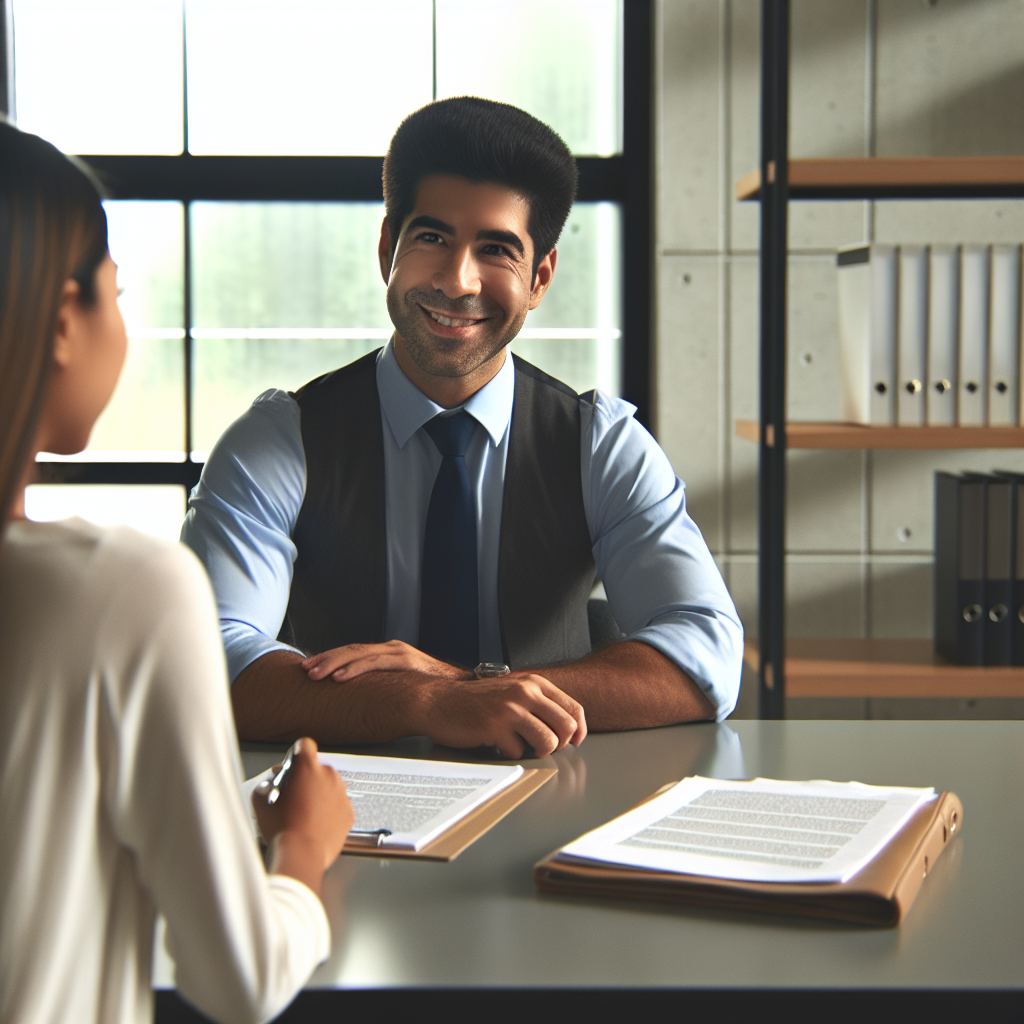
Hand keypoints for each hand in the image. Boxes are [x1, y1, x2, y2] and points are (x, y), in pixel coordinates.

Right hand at [253, 738, 353, 880]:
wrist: (301, 855)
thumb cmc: (282, 828)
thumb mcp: (260, 801)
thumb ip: (266, 785)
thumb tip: (269, 786)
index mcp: (307, 767)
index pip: (304, 745)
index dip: (295, 755)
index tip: (290, 767)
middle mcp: (329, 776)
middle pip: (317, 769)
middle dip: (305, 779)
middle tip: (292, 796)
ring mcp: (342, 794)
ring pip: (329, 787)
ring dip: (318, 795)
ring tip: (302, 814)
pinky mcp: (348, 813)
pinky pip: (338, 806)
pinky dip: (329, 812)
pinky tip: (315, 824)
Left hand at [302, 640, 466, 681]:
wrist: (463, 688)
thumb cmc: (433, 689)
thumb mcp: (403, 685)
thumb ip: (385, 687)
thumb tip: (361, 700)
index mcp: (388, 653)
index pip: (352, 653)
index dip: (329, 659)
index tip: (310, 668)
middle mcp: (392, 649)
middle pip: (351, 650)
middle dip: (325, 659)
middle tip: (304, 670)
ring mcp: (399, 653)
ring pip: (359, 654)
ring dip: (333, 664)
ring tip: (315, 674)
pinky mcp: (407, 662)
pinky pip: (375, 664)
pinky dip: (354, 669)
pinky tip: (340, 677)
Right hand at [415, 674, 586, 758]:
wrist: (438, 701)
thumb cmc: (476, 702)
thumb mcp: (512, 692)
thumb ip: (537, 703)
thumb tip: (568, 729)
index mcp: (533, 683)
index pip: (574, 708)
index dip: (579, 731)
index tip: (574, 743)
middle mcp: (525, 692)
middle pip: (567, 727)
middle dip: (560, 744)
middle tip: (542, 747)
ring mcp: (511, 709)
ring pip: (549, 742)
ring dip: (536, 752)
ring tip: (519, 746)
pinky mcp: (496, 727)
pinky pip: (519, 753)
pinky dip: (509, 754)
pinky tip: (495, 744)